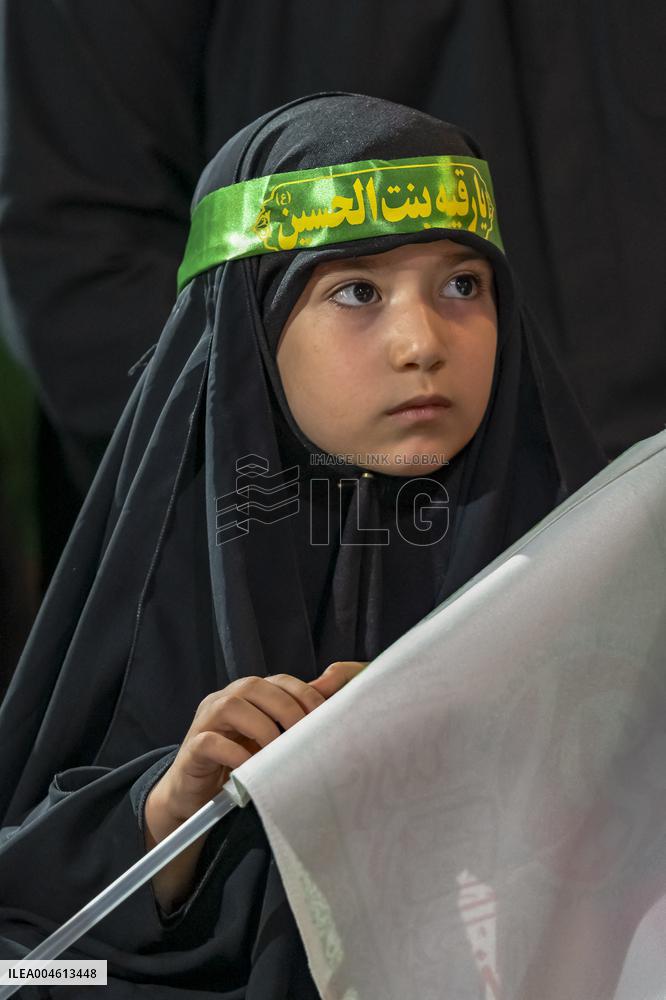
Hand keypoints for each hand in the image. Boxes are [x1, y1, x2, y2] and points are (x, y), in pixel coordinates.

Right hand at [144, 661, 367, 908]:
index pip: (279, 681)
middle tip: (304, 736)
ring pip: (230, 706)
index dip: (304, 694)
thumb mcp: (269, 742)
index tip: (325, 718)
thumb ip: (294, 723)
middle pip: (254, 686)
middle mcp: (223, 700)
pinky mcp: (191, 750)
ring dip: (261, 728)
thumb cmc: (239, 766)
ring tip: (277, 753)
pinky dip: (234, 753)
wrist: (195, 798)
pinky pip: (210, 742)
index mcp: (246, 695)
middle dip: (286, 709)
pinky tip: (251, 770)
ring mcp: (204, 722)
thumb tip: (333, 705)